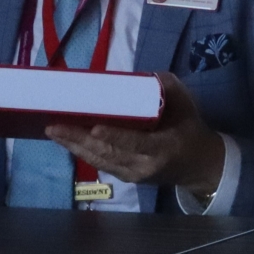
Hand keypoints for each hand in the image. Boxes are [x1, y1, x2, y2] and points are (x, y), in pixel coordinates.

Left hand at [45, 74, 224, 194]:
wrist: (200, 167)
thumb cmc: (190, 130)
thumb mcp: (186, 105)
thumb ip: (167, 88)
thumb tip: (144, 76)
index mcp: (163, 148)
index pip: (134, 143)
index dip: (114, 136)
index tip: (93, 127)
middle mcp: (145, 165)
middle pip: (108, 153)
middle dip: (79, 139)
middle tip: (54, 125)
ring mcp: (134, 174)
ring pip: (100, 161)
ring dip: (74, 146)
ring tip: (53, 131)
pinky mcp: (126, 177)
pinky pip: (101, 164)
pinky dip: (82, 152)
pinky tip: (66, 141)